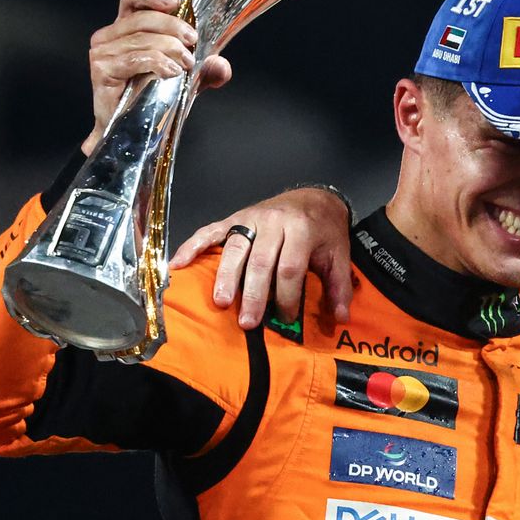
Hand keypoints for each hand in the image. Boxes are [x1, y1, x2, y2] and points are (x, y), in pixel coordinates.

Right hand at [84, 0, 231, 155]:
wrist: (132, 130)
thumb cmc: (153, 97)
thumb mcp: (186, 79)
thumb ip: (205, 69)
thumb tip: (222, 66)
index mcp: (126, 28)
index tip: (175, 1)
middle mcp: (109, 35)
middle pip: (142, 17)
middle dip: (173, 26)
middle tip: (192, 43)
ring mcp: (103, 52)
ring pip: (143, 38)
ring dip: (170, 49)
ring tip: (185, 64)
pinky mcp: (102, 69)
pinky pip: (136, 58)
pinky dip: (159, 63)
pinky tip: (171, 72)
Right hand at [170, 188, 354, 328]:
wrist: (314, 197)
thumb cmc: (324, 230)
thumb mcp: (339, 255)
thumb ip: (339, 286)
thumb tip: (341, 318)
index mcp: (301, 229)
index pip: (290, 268)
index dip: (286, 296)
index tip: (285, 318)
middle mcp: (274, 221)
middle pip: (260, 261)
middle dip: (253, 294)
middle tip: (247, 322)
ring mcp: (251, 217)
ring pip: (235, 248)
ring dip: (226, 277)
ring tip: (221, 302)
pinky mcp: (235, 217)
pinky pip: (210, 231)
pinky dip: (192, 246)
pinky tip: (178, 263)